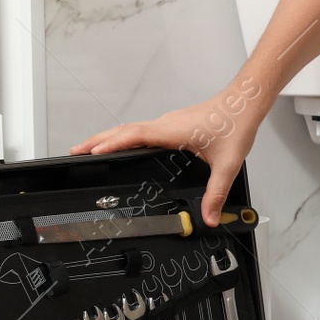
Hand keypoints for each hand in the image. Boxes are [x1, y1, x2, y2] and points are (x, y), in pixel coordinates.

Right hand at [70, 79, 266, 226]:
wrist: (244, 102)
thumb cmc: (236, 123)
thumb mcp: (227, 165)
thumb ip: (216, 193)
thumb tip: (208, 216)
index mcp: (171, 131)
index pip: (132, 136)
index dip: (109, 144)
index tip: (89, 152)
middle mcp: (166, 124)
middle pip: (123, 131)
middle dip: (97, 141)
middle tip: (75, 151)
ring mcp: (168, 123)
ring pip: (131, 129)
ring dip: (109, 137)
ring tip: (90, 149)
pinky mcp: (173, 124)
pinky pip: (141, 130)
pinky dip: (125, 136)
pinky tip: (124, 145)